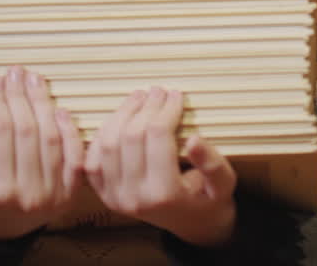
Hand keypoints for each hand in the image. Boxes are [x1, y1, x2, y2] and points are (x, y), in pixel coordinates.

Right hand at [0, 66, 84, 240]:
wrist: (2, 232)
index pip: (1, 133)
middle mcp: (30, 193)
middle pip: (28, 131)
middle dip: (21, 97)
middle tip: (15, 72)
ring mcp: (54, 193)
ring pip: (52, 139)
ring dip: (44, 105)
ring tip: (34, 81)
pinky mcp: (71, 192)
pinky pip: (75, 155)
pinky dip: (69, 130)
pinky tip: (59, 108)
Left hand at [84, 87, 237, 246]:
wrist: (192, 224)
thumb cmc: (210, 200)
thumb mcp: (224, 184)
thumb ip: (213, 163)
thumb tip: (194, 139)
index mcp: (164, 194)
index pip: (158, 137)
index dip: (166, 109)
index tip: (176, 94)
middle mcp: (134, 198)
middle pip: (131, 136)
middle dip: (145, 107)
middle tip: (158, 91)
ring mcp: (115, 197)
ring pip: (107, 143)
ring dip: (122, 114)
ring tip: (140, 98)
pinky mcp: (104, 194)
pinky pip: (93, 157)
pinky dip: (103, 133)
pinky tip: (120, 118)